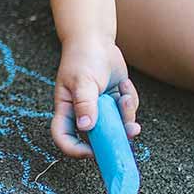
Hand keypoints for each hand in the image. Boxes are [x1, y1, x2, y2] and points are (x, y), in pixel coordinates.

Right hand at [52, 36, 141, 158]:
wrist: (96, 40)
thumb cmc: (82, 59)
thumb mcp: (82, 81)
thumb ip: (85, 104)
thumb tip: (85, 128)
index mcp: (68, 109)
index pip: (63, 136)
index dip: (74, 149)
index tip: (92, 152)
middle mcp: (83, 113)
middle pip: (96, 138)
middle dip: (115, 136)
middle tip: (130, 131)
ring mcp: (100, 109)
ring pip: (116, 126)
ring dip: (126, 114)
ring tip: (124, 95)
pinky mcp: (114, 102)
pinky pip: (126, 112)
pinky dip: (129, 100)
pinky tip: (124, 84)